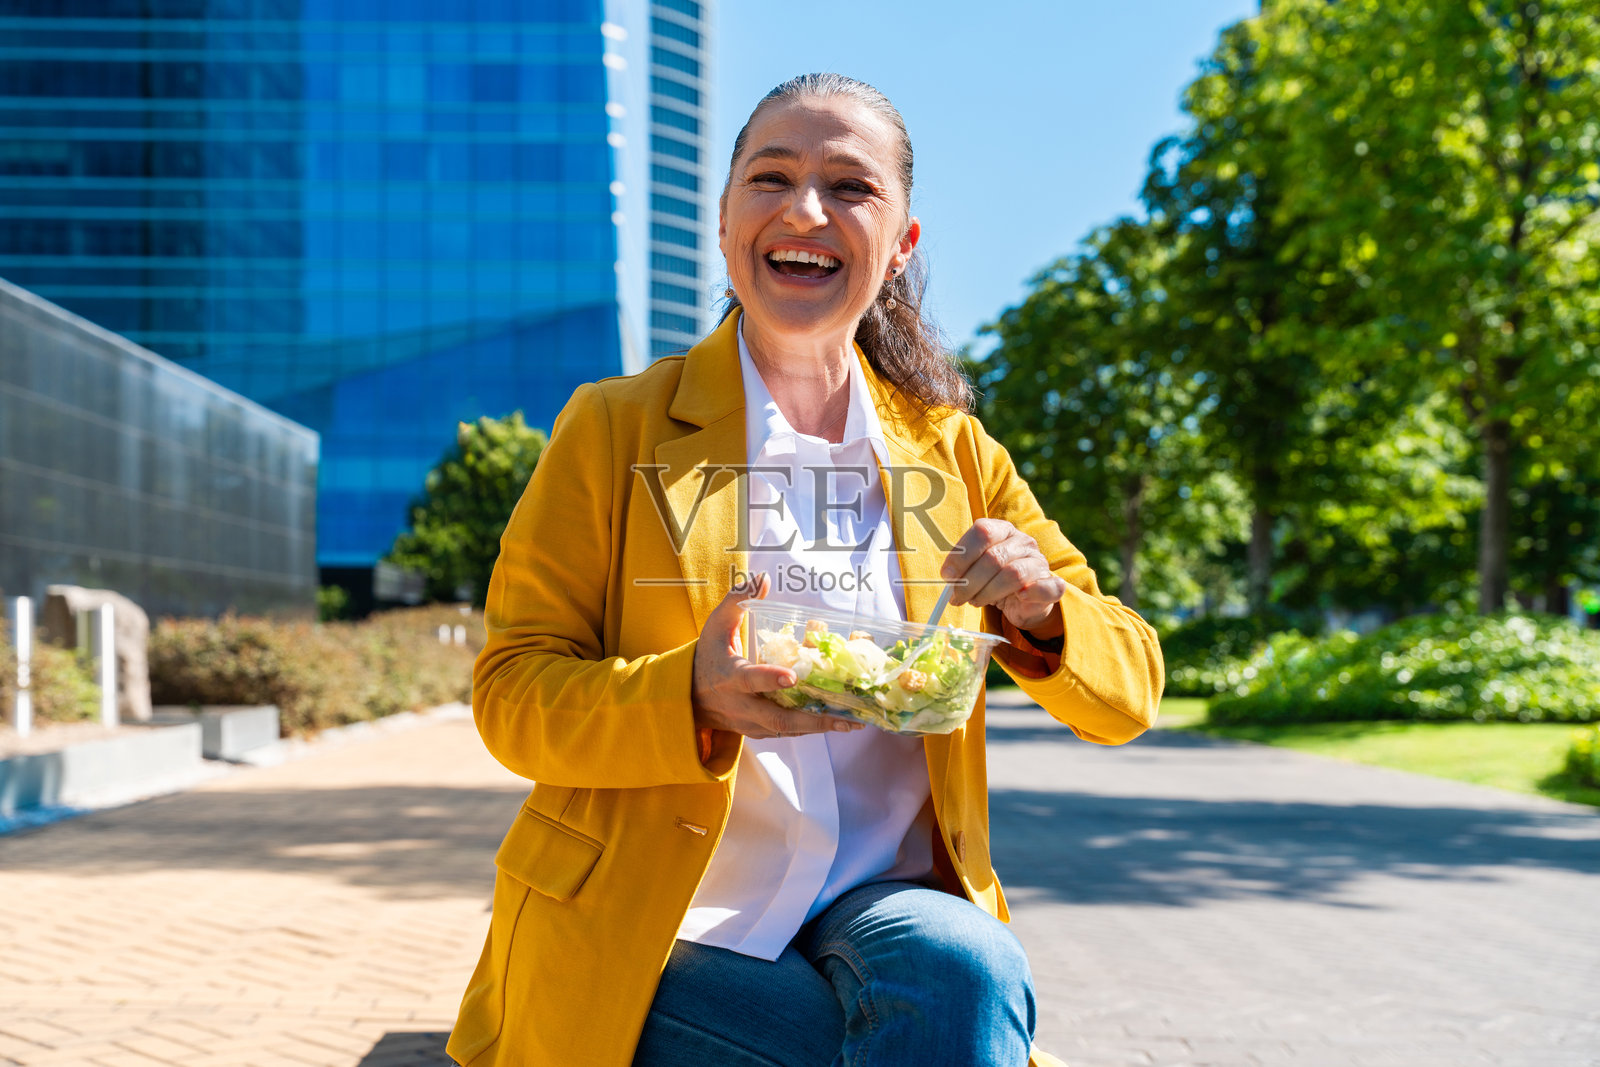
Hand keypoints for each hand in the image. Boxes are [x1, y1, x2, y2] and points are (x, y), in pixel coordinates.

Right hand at [691, 574, 864, 738]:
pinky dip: (811, 729)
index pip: (750, 679)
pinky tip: (837, 722)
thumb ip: (737, 600)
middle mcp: (740, 704)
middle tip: (846, 717)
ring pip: (786, 730)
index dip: (770, 679)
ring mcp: (749, 722)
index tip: (793, 676)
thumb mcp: (716, 625)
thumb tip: (763, 579)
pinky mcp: (757, 732)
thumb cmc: (706, 656)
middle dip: (813, 720)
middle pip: (777, 718)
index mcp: (729, 676)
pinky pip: (786, 733)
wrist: (688, 697)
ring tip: (852, 722)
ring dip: (820, 727)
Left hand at [940, 519, 1066, 632]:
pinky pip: (1047, 587)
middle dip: (970, 581)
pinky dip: (1032, 593)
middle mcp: (1023, 542)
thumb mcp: (974, 568)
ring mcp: (1039, 562)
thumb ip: (961, 568)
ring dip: (988, 592)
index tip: (947, 575)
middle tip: (957, 597)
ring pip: (1013, 574)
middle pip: (994, 557)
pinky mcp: (1052, 585)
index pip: (983, 531)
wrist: (1022, 600)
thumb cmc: (993, 579)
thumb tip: (948, 576)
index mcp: (1003, 530)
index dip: (962, 554)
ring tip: (975, 602)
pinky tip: (1019, 598)